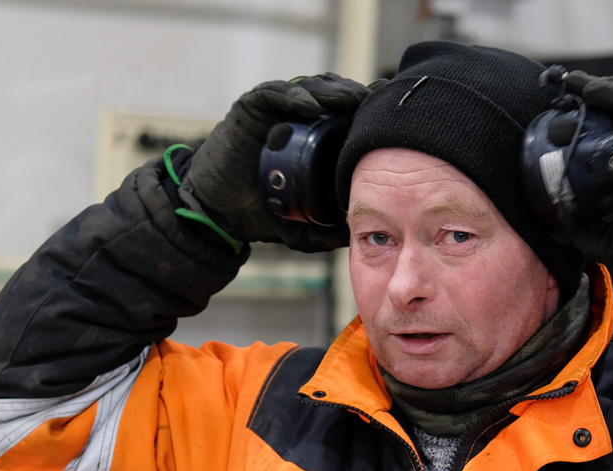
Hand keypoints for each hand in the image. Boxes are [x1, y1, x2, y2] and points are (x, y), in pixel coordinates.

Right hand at [180, 74, 372, 250]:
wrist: (219, 215)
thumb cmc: (259, 216)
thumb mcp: (301, 229)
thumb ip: (327, 233)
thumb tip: (356, 238)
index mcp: (313, 143)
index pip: (346, 119)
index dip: (367, 114)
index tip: (394, 119)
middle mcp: (296, 123)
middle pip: (333, 97)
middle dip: (356, 97)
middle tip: (378, 102)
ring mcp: (274, 113)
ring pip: (309, 90)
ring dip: (332, 92)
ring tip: (351, 100)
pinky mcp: (251, 109)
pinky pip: (275, 94)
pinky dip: (295, 97)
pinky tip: (313, 106)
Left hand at [558, 73, 612, 264]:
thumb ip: (587, 235)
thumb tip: (555, 232)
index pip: (603, 148)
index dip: (579, 140)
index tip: (551, 140)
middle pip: (610, 119)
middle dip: (581, 111)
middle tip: (553, 113)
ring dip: (594, 91)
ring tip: (566, 88)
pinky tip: (590, 91)